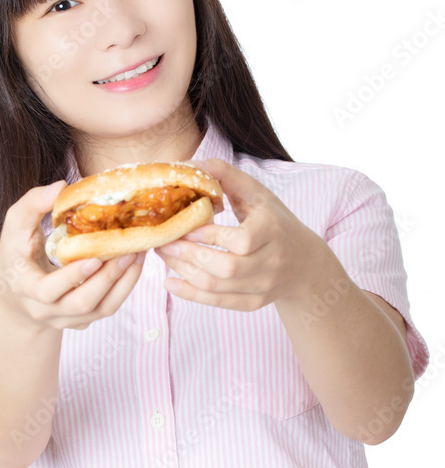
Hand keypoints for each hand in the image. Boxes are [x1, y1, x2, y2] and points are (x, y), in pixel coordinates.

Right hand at [0, 180, 146, 330]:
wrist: (17, 297)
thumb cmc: (18, 254)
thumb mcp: (15, 226)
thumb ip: (32, 204)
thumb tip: (61, 186)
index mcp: (25, 287)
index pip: (48, 291)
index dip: (72, 277)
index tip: (94, 258)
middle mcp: (45, 310)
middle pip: (81, 304)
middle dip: (108, 278)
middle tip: (128, 252)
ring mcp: (65, 319)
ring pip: (100, 309)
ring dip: (123, 282)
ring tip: (137, 254)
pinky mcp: (82, 321)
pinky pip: (107, 309)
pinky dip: (125, 288)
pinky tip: (134, 265)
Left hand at [154, 158, 328, 310]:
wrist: (303, 261)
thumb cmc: (272, 220)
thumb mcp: (256, 193)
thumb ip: (223, 174)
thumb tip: (187, 165)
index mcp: (273, 230)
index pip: (240, 240)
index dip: (208, 236)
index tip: (185, 227)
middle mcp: (273, 262)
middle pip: (226, 267)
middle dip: (188, 255)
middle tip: (164, 242)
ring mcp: (264, 286)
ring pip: (217, 286)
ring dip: (184, 271)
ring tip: (165, 255)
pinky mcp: (254, 303)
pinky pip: (218, 303)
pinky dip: (190, 294)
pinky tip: (169, 282)